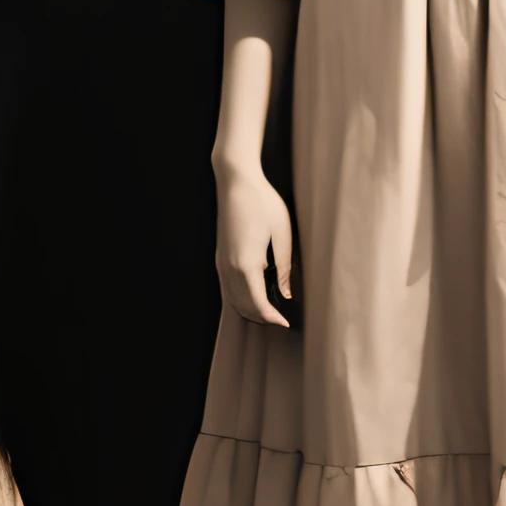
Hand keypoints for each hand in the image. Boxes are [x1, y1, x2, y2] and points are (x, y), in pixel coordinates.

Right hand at [214, 156, 295, 329]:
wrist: (236, 181)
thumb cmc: (263, 202)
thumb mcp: (282, 234)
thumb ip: (284, 267)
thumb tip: (286, 294)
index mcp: (247, 263)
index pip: (258, 303)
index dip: (272, 318)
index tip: (286, 324)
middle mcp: (230, 266)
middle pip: (243, 306)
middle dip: (261, 318)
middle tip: (281, 321)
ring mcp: (222, 262)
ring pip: (232, 300)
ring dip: (249, 311)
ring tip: (270, 312)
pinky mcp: (220, 256)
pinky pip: (226, 288)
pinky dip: (239, 299)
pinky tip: (253, 297)